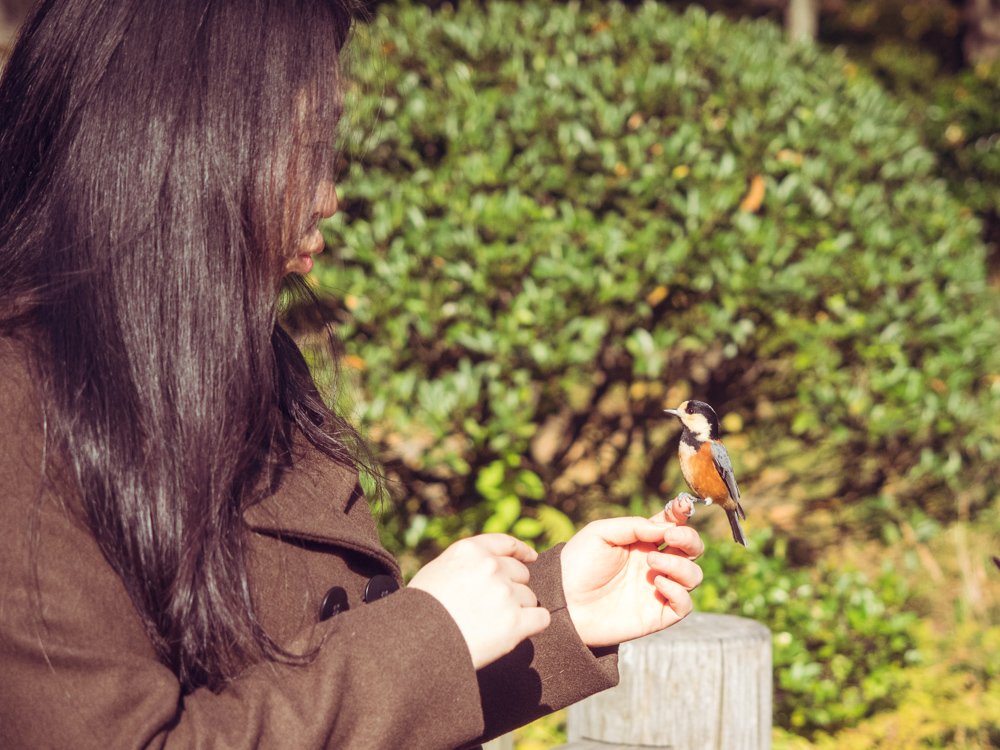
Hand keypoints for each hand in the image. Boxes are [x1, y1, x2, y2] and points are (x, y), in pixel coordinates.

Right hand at [408, 534, 550, 669]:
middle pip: (521, 573)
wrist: (416, 645)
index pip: (506, 544)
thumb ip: (467, 563)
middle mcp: (490, 567)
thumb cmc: (421, 612)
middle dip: (513, 588)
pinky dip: (534, 625)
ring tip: (493, 625)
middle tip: (494, 608)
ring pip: (530, 598)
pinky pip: (541, 618)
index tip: (531, 557)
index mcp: (470, 551)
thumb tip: (491, 564)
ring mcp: (504, 594)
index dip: (521, 552)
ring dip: (519, 610)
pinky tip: (520, 631)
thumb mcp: (438, 571)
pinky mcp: (515, 623)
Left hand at [560, 504, 703, 647]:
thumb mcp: (600, 533)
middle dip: (689, 539)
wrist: (564, 601)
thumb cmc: (578, 564)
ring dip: (680, 565)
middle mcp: (655, 564)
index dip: (682, 515)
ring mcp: (658, 589)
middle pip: (692, 549)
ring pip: (693, 576)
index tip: (682, 507)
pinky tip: (657, 583)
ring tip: (652, 562)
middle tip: (671, 536)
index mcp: (643, 542)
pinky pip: (685, 605)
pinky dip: (678, 592)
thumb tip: (666, 527)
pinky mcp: (657, 614)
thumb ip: (634, 526)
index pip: (673, 525)